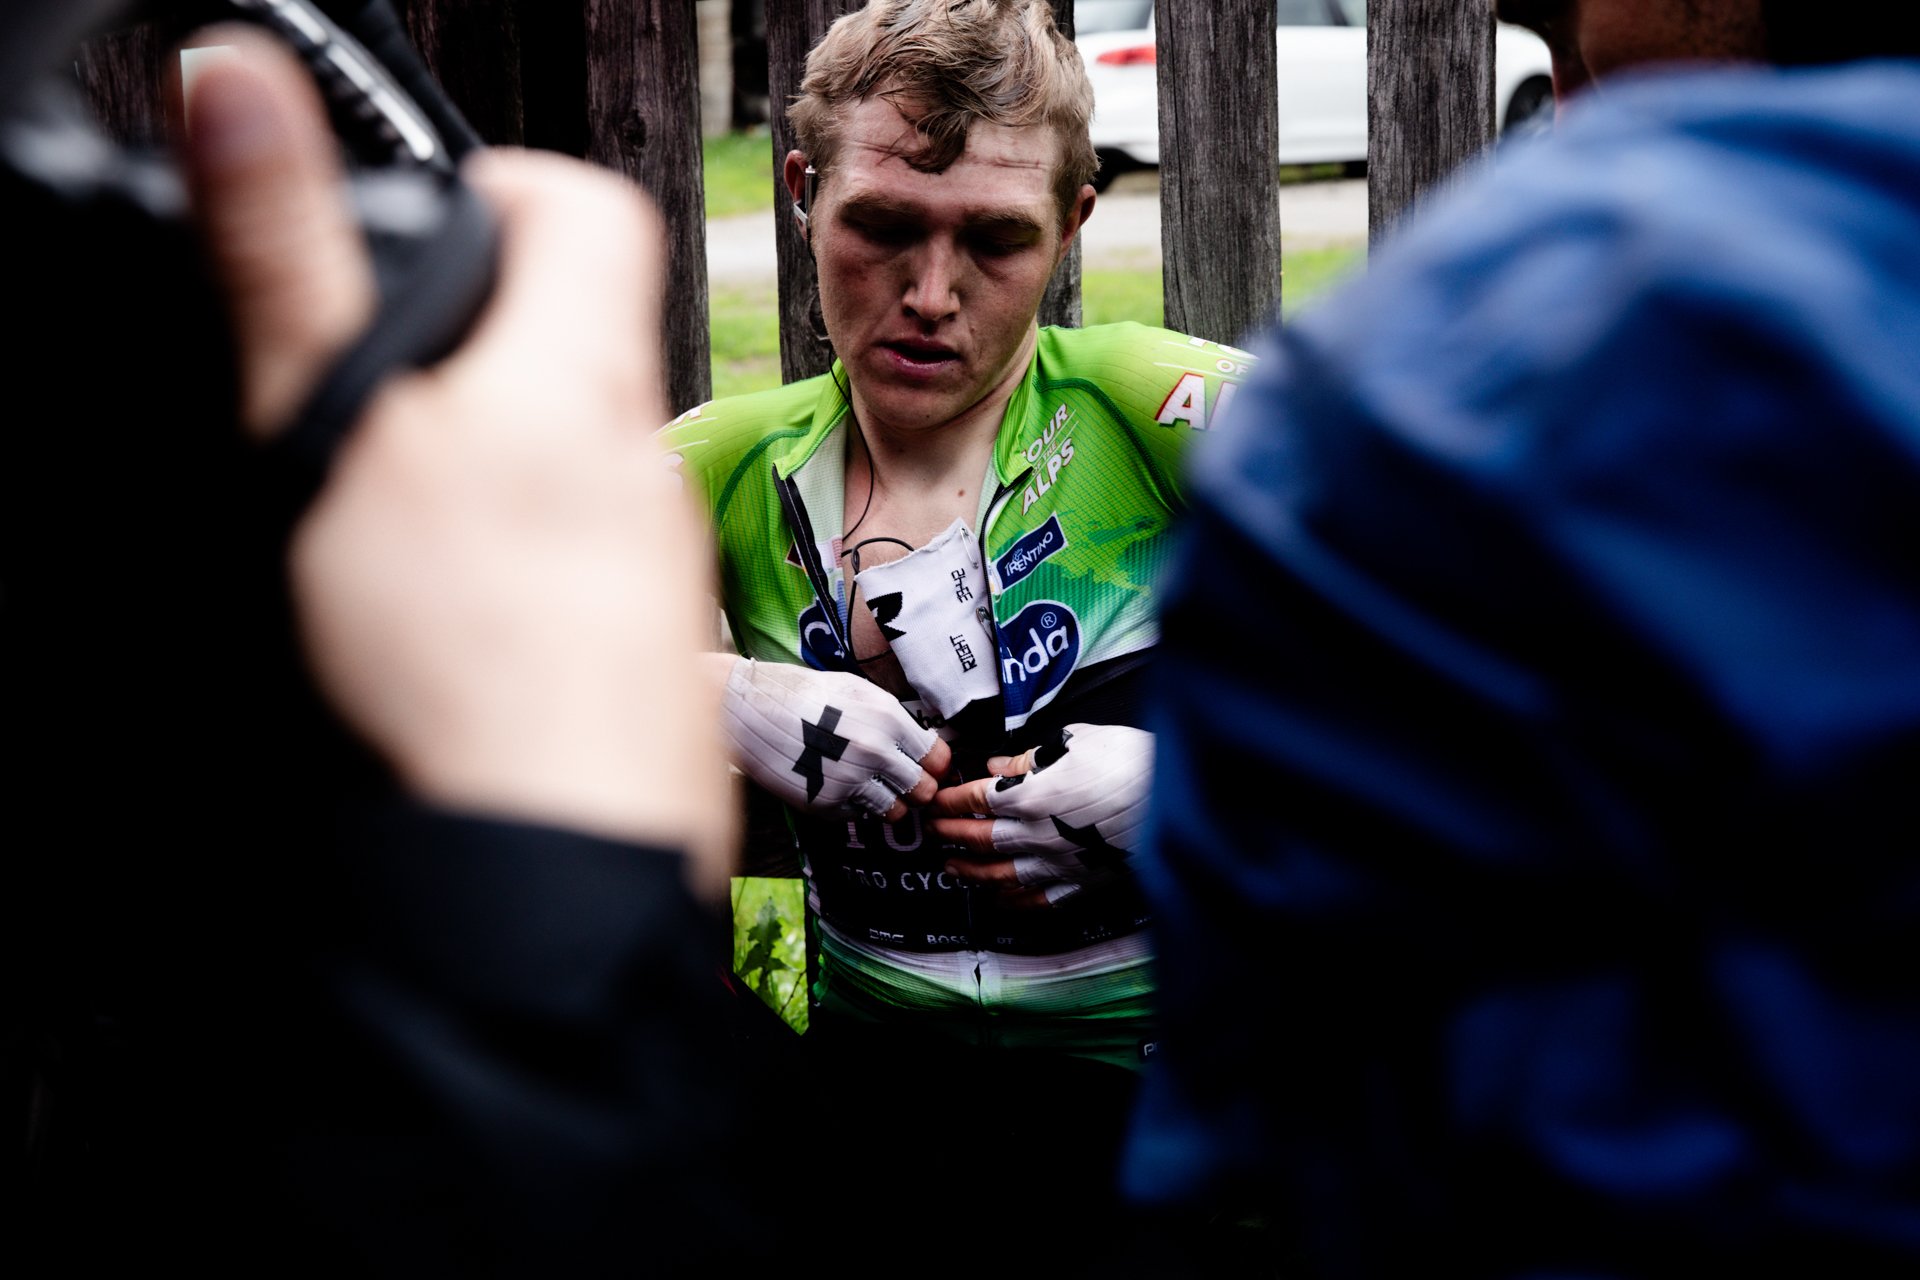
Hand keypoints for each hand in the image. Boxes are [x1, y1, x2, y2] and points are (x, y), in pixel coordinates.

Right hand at [182, 31, 731, 898]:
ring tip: (406, 522)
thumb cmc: (466, 648)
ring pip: (580, 456)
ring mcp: (658, 553)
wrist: (560, 843)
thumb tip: (243, 89)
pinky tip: (461, 618)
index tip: (434, 230)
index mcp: (582, 372)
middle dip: (480, 345)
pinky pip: (589, 560)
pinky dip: (526, 563)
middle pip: (578, 337)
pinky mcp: (650, 641)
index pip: (591, 205)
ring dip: (502, 460)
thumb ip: (293, 264)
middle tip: (383, 395)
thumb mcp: (341, 431)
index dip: (508, 189)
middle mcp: (644, 452)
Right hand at [719, 657, 951, 820]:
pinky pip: (859, 816)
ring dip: (888, 802)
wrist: (748, 708)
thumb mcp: (858, 691)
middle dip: (915, 787)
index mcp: (888, 719)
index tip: (925, 764)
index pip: (937, 758)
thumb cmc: (804, 694)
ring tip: (870, 785)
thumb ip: (894, 719)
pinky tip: (839, 785)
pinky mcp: (825, 804)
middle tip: (901, 780)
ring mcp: (850, 781)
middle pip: (922, 791)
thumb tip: (923, 743)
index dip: (934, 764)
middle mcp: (874, 753)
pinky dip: (855, 806)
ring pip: (895, 812)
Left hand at [930, 724, 1153, 907]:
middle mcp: (1038, 834)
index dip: (950, 800)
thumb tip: (996, 766)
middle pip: (980, 839)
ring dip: (971, 873)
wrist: (1177, 798)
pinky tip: (999, 899)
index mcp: (1032, 795)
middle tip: (933, 833)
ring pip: (1000, 876)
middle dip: (950, 836)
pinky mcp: (1082, 882)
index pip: (975, 799)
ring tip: (953, 869)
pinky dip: (1013, 902)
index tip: (937, 800)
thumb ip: (1028, 758)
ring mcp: (1059, 864)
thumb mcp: (1075, 742)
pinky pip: (1039, 900)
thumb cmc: (1128, 760)